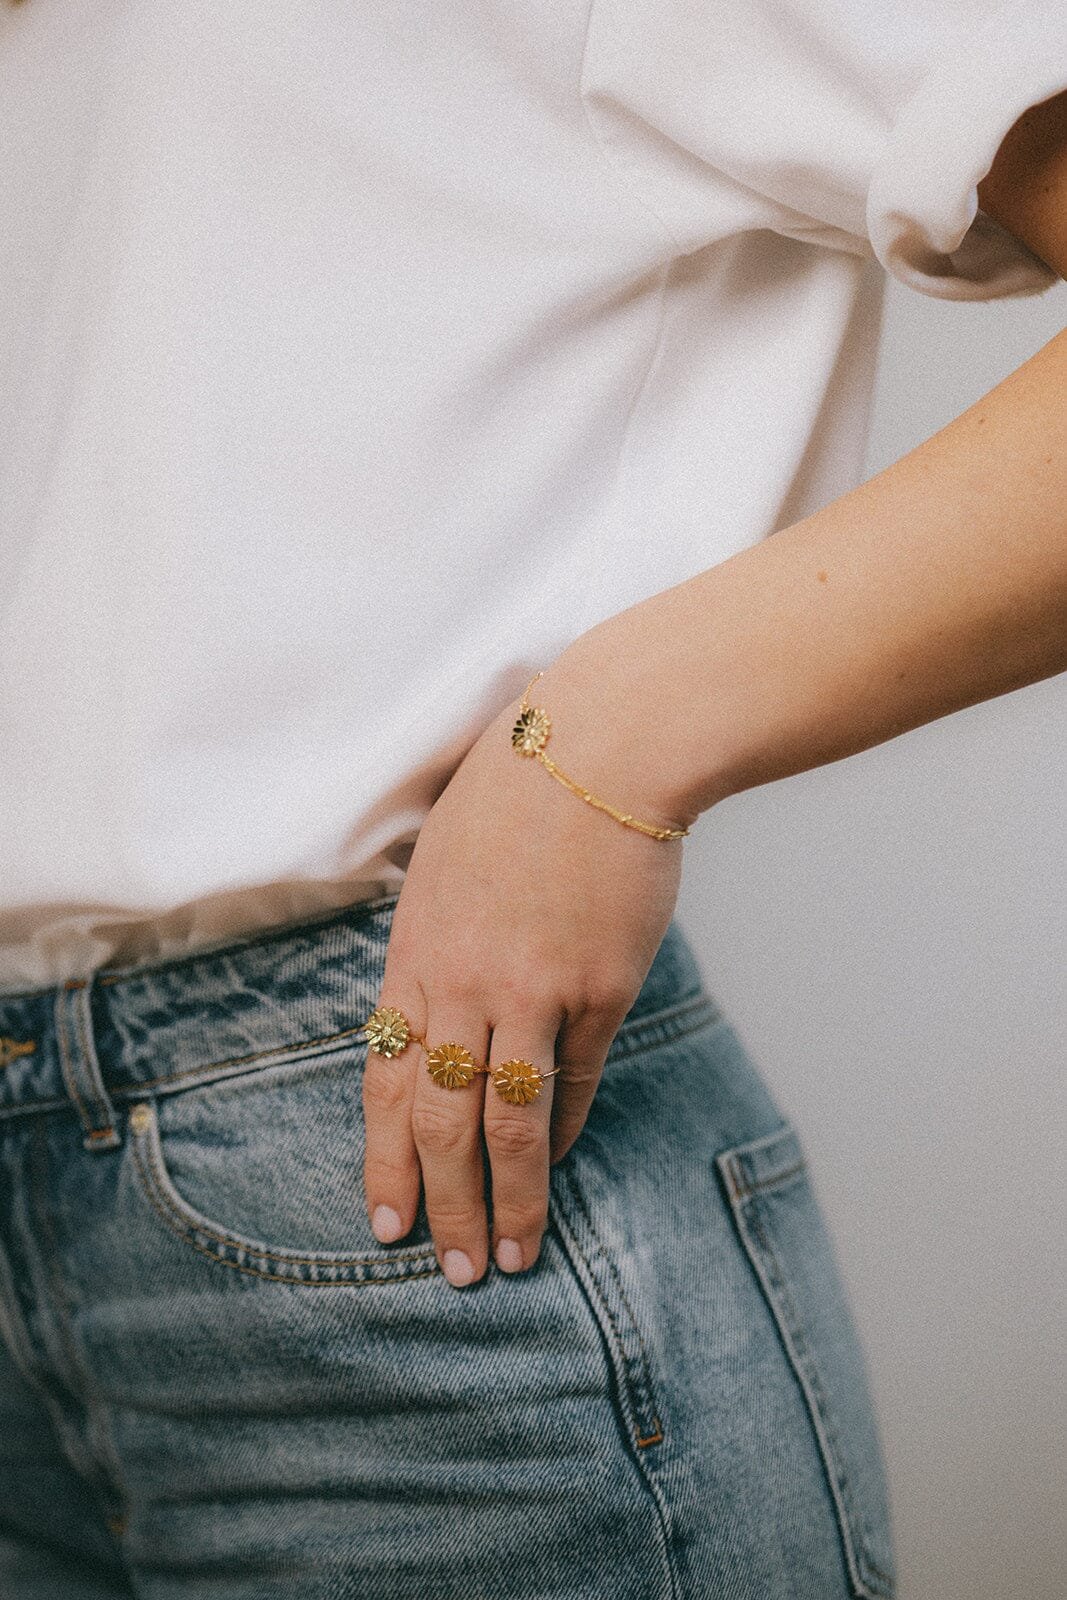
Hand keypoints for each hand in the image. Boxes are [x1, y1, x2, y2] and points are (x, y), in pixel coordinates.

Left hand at [361, 638, 687, 1286]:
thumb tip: (433, 1002)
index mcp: (413, 949)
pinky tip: (560, 1167)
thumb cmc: (517, 787)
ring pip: (509, 1121)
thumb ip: (430, 938)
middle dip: (441, 1202)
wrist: (601, 746)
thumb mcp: (442, 861)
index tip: (384, 1218)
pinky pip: (577, 1079)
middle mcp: (461, 982)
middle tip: (449, 1270)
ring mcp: (530, 989)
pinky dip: (566, 1130)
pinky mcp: (598, 988)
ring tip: (509, 1256)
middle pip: (439, 1117)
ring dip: (508, 1197)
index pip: (383, 1076)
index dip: (382, 1156)